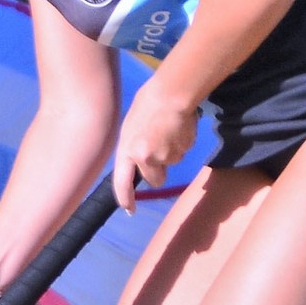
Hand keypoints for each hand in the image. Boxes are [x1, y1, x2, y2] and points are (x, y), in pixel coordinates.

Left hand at [113, 83, 197, 211]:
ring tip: (166, 129)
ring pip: (171, 163)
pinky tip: (178, 126)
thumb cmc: (147, 105)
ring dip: (170, 151)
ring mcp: (167, 156)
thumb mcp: (131, 129)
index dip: (126, 198)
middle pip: (155, 180)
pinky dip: (181, 142)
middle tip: (158, 147)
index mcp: (127, 151)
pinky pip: (183, 151)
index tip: (130, 210)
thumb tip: (140, 162)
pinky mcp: (184, 150)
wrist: (171, 94)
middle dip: (157, 170)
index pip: (122, 182)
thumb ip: (133, 149)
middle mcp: (146, 159)